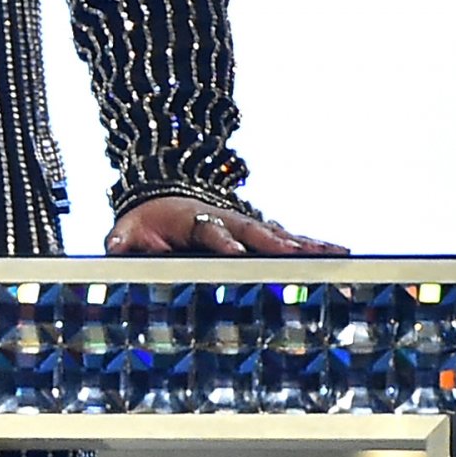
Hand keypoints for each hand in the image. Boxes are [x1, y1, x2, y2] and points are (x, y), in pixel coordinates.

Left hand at [105, 196, 346, 256]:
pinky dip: (314, 247)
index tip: (234, 254)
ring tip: (335, 254)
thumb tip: (113, 247)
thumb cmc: (145, 224)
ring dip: (305, 245)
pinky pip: (289, 241)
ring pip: (280, 235)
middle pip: (254, 231)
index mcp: (193, 219)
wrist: (162, 201)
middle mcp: (226, 219)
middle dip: (273, 244)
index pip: (211, 231)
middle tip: (294, 255)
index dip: (223, 242)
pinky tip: (342, 254)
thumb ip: (122, 240)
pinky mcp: (259, 235)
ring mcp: (246, 225)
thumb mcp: (128, 230)